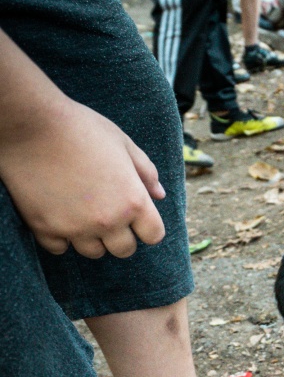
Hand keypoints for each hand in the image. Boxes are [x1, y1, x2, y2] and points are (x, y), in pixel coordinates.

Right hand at [0, 98, 166, 258]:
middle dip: (121, 236)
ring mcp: (75, 228)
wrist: (31, 124)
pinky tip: (59, 215)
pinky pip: (60, 248)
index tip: (137, 217)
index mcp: (132, 201)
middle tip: (108, 213)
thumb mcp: (122, 143)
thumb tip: (159, 194)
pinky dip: (61, 237)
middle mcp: (107, 221)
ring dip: (92, 237)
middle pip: (124, 250)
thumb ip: (145, 171)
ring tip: (82, 212)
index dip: (147, 227)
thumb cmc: (81, 128)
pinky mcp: (45, 229)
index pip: (154, 235)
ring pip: (93, 252)